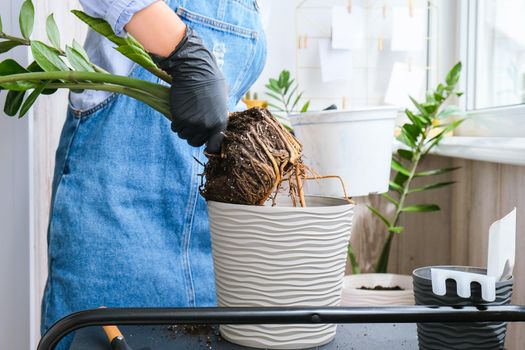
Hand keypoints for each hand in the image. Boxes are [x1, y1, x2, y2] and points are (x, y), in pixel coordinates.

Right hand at [152, 27, 227, 152]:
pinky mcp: (180, 118)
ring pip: (184, 136)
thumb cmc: (210, 81)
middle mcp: (207, 126)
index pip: (214, 146)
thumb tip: (218, 128)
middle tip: (191, 123)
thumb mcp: (223, 100)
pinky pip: (175, 128)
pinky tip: (179, 112)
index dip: (209, 146)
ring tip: (185, 115)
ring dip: (183, 128)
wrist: (195, 71)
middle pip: (196, 142)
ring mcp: (193, 124)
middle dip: (193, 135)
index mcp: (220, 123)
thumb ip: (220, 116)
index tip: (205, 142)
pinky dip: (175, 123)